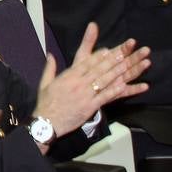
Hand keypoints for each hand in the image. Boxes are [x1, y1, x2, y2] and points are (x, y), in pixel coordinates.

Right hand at [31, 23, 149, 144]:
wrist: (47, 122)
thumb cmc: (46, 103)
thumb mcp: (44, 83)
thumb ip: (50, 68)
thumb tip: (50, 55)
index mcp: (68, 77)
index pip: (86, 63)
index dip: (98, 56)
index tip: (108, 50)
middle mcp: (78, 83)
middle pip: (98, 69)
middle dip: (111, 61)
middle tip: (124, 53)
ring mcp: (85, 95)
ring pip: (103, 81)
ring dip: (116, 72)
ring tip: (128, 65)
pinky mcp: (90, 106)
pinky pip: (104, 97)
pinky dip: (114, 90)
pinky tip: (124, 85)